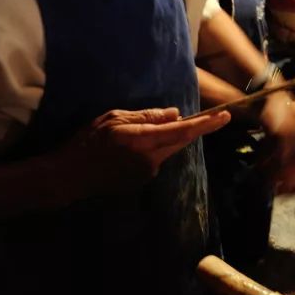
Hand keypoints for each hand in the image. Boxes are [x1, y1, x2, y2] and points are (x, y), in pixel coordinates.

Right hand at [62, 107, 229, 195]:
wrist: (69, 177)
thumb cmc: (87, 142)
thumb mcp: (114, 119)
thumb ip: (147, 116)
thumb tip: (176, 114)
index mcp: (143, 141)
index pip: (182, 132)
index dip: (206, 124)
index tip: (224, 116)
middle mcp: (151, 159)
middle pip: (180, 141)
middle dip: (194, 128)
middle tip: (209, 116)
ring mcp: (148, 173)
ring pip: (168, 149)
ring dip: (166, 138)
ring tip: (138, 132)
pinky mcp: (142, 180)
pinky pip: (155, 158)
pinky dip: (153, 148)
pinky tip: (130, 148)